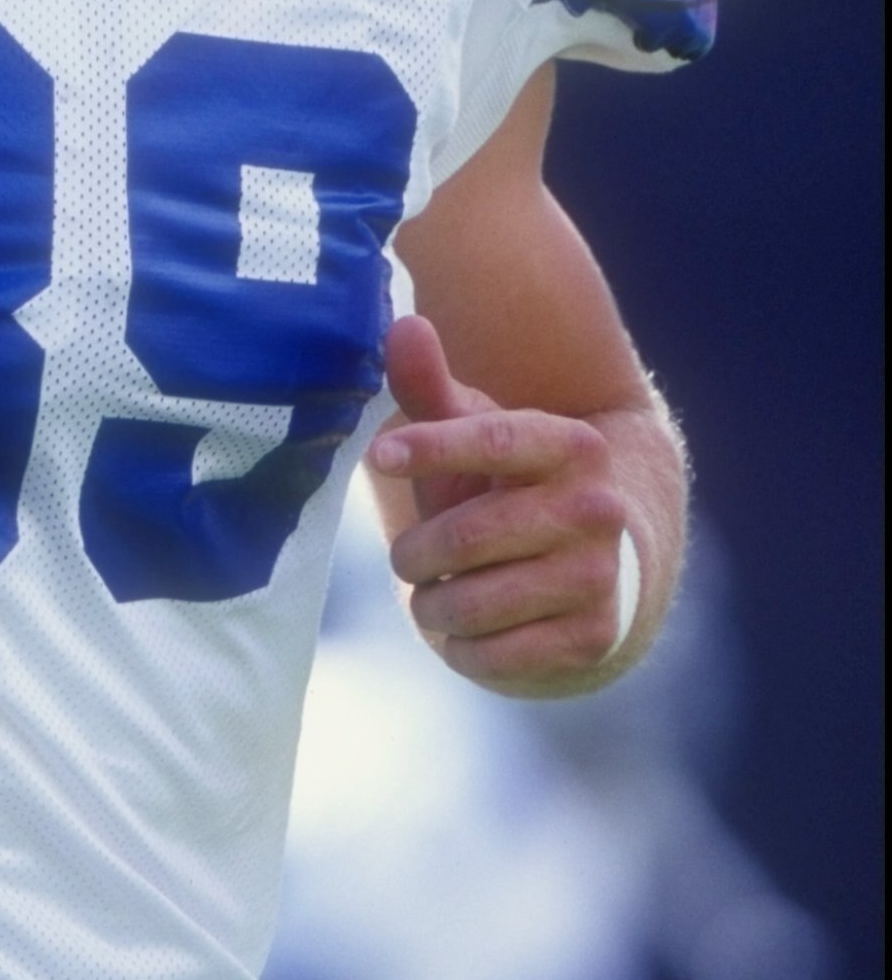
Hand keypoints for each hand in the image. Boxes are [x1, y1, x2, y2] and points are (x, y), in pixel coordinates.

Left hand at [367, 314, 630, 693]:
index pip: (494, 439)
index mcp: (571, 447)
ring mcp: (599, 577)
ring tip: (438, 594)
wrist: (593, 577)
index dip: (431, 445)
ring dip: (432, 606)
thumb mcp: (474, 438)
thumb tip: (404, 324)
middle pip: (465, 536)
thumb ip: (431, 388)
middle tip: (410, 557)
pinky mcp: (592, 640)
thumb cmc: (508, 493)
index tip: (380, 456)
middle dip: (415, 554)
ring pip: (470, 602)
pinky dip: (462, 649)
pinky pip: (491, 655)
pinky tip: (471, 631)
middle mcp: (597, 509)